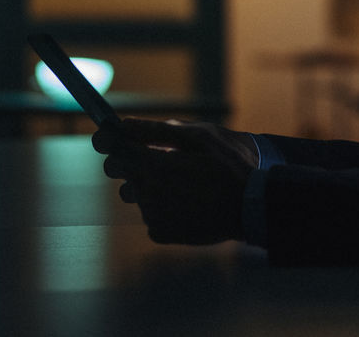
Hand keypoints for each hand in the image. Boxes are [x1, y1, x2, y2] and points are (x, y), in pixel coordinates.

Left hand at [92, 118, 256, 243]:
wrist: (252, 207)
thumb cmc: (229, 166)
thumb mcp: (200, 137)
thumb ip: (157, 130)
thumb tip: (124, 124)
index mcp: (156, 165)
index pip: (114, 148)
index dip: (108, 139)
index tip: (107, 135)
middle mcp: (149, 193)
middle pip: (117, 171)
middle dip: (127, 159)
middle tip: (152, 155)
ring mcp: (153, 216)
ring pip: (134, 193)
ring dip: (147, 184)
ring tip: (177, 181)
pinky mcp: (160, 233)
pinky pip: (148, 213)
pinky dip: (161, 206)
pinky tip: (185, 201)